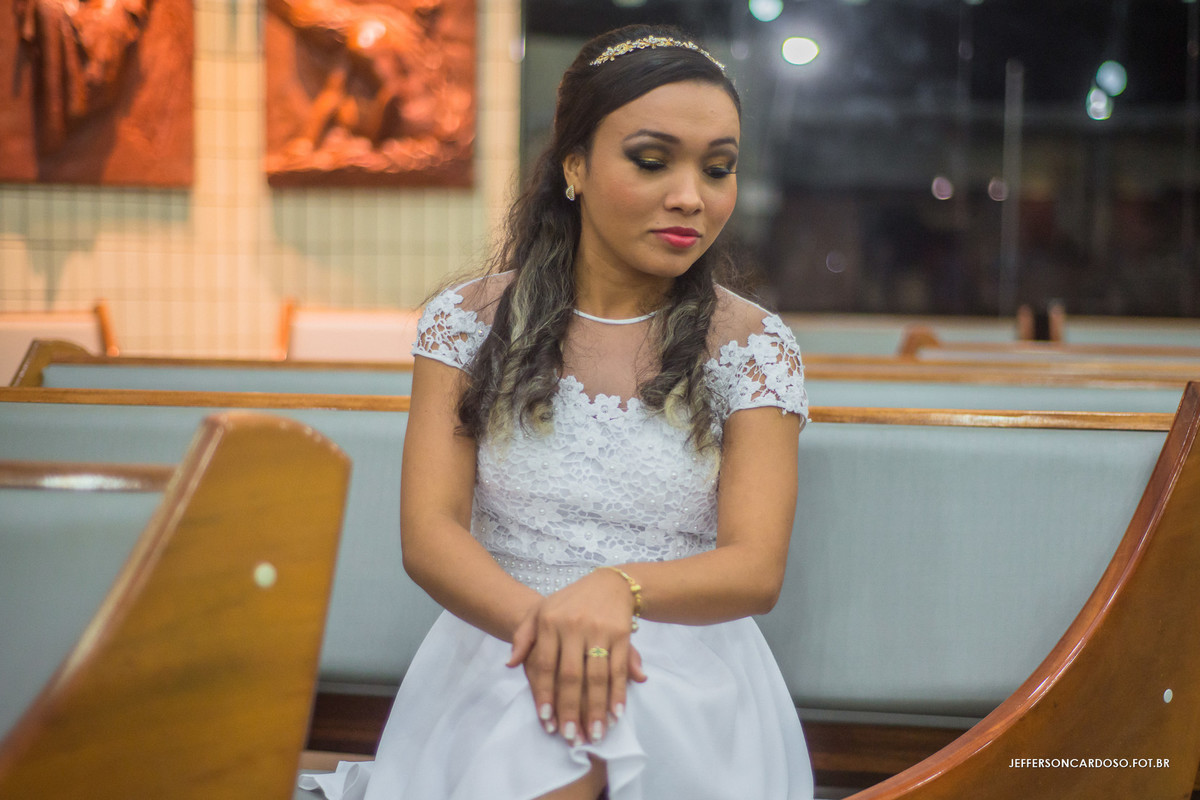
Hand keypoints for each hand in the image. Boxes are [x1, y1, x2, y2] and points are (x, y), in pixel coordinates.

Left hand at [507, 569, 646, 744]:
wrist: (609, 582)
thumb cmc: (570, 602)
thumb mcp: (540, 611)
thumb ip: (523, 637)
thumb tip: (511, 664)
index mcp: (549, 622)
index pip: (545, 665)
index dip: (545, 693)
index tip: (546, 719)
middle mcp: (573, 626)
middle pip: (571, 676)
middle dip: (571, 709)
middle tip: (571, 737)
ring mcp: (599, 630)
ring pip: (597, 677)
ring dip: (597, 709)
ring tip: (595, 734)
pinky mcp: (621, 634)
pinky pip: (618, 668)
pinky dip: (618, 693)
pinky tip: (616, 713)